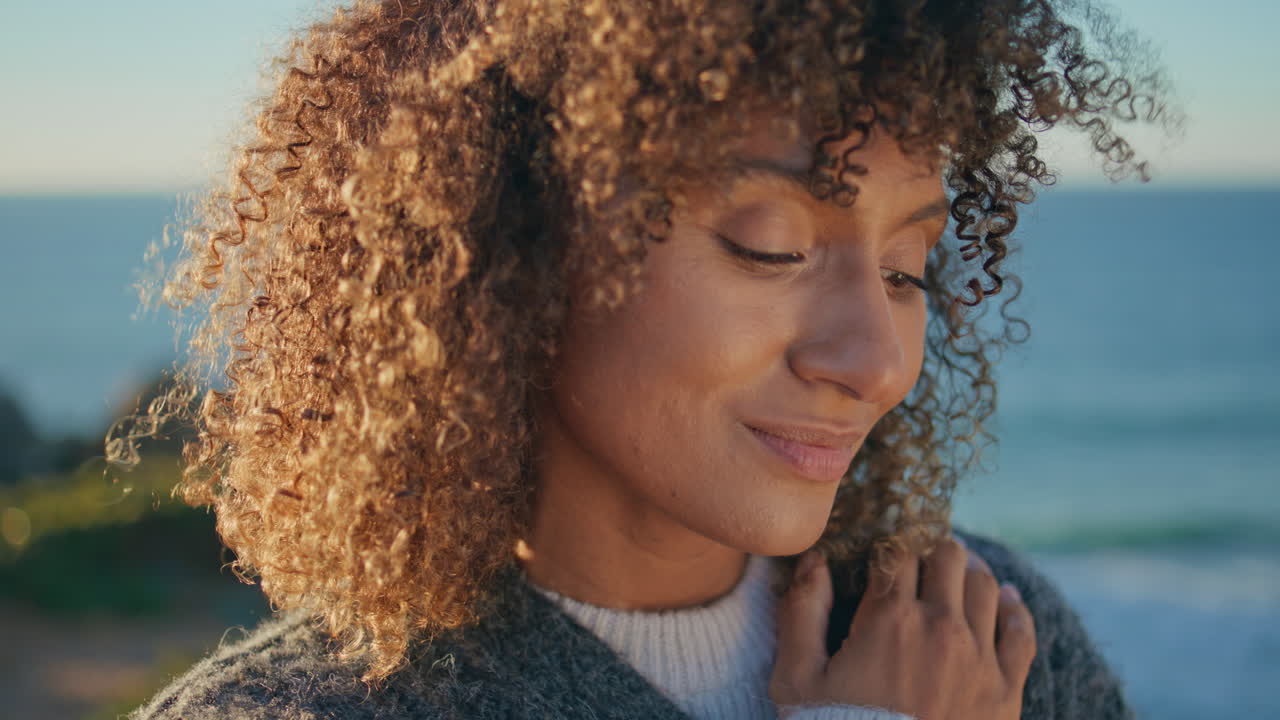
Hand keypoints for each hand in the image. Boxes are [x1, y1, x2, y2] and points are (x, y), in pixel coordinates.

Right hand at [769, 537, 1036, 719]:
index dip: (889, 549)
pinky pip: (1021, 632)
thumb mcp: (797, 678)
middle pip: (947, 557)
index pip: (898, 551)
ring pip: (985, 585)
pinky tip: (1007, 600)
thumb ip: (802, 610)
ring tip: (959, 574)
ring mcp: (979, 657)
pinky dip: (1015, 609)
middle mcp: (940, 626)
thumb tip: (814, 559)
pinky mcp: (1006, 690)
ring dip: (969, 574)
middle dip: (931, 553)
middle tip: (922, 564)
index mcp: (889, 617)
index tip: (886, 559)